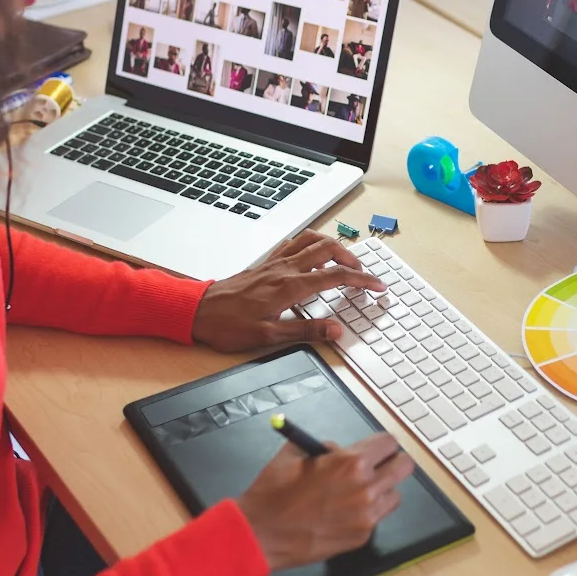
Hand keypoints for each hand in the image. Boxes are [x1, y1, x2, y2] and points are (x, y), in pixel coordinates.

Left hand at [191, 231, 385, 351]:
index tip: (378, 286)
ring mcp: (275, 262)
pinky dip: (312, 243)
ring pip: (312, 239)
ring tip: (345, 260)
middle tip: (364, 275)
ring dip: (334, 246)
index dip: (362, 280)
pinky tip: (314, 254)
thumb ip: (305, 332)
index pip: (336, 277)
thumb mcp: (268, 336)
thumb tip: (335, 330)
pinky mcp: (266, 262)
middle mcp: (284, 269)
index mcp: (289, 286)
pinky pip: (294, 243)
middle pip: (329, 249)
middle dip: (353, 259)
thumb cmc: (228, 325)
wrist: (198, 311)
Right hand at [234, 433, 413, 569]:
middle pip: (403, 467)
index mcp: (351, 462)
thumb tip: (337, 450)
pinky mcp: (361, 537)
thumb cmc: (273, 492)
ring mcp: (367, 516)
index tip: (373, 448)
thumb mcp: (294, 454)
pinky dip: (365, 513)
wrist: (261, 534)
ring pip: (394, 495)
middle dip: (391, 462)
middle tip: (376, 466)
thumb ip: (323, 448)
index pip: (388, 443)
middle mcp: (366, 488)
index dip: (380, 444)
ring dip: (381, 489)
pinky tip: (342, 513)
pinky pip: (376, 518)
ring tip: (357, 492)